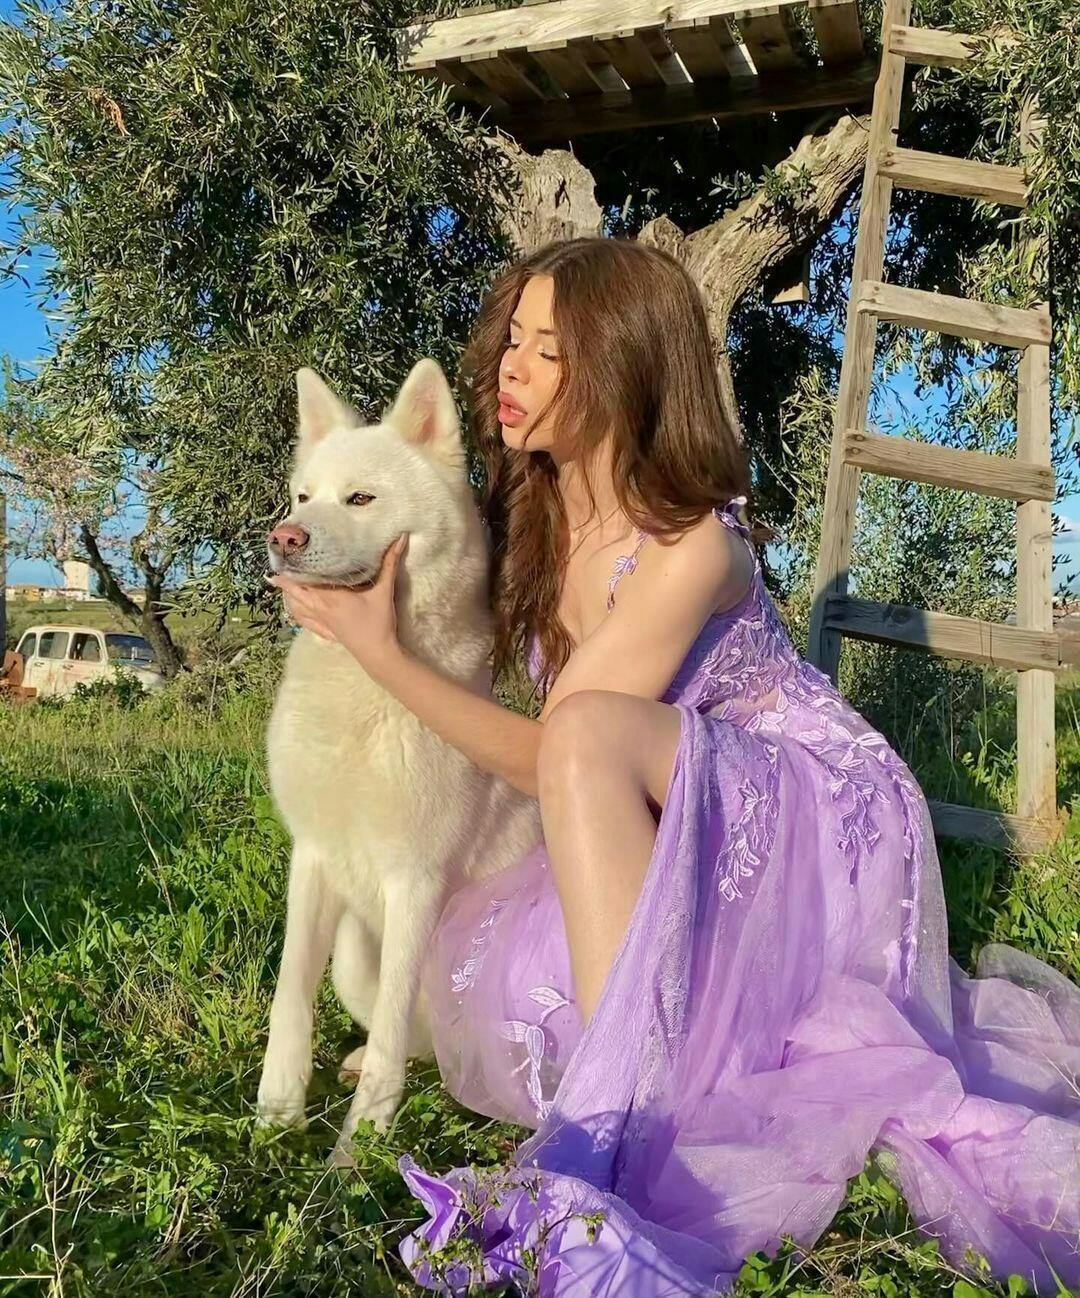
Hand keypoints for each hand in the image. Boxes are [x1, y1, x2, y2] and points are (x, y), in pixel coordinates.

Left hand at [269, 533, 408, 671]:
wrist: (378, 653)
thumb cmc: (379, 622)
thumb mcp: (384, 591)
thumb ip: (390, 563)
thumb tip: (400, 538)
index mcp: (331, 596)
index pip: (305, 579)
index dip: (292, 568)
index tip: (283, 555)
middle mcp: (322, 608)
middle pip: (296, 592)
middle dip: (285, 581)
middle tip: (276, 568)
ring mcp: (322, 621)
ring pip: (297, 607)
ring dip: (289, 596)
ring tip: (282, 584)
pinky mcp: (327, 631)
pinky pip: (306, 622)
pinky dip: (297, 613)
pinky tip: (295, 609)